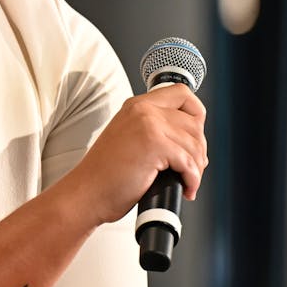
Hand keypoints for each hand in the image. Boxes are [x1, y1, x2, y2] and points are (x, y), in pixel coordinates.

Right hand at [69, 84, 208, 224]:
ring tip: (186, 180)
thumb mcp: (129, 138)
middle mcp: (142, 109)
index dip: (196, 114)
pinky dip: (192, 179)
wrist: (87, 192)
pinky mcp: (154, 145)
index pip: (181, 94)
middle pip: (194, 121)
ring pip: (195, 143)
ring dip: (196, 168)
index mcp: (136, 105)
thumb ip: (155, 128)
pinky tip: (184, 187)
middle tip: (191, 167)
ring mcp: (148, 125)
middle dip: (198, 149)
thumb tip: (191, 139)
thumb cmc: (106, 174)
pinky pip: (189, 161)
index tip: (194, 136)